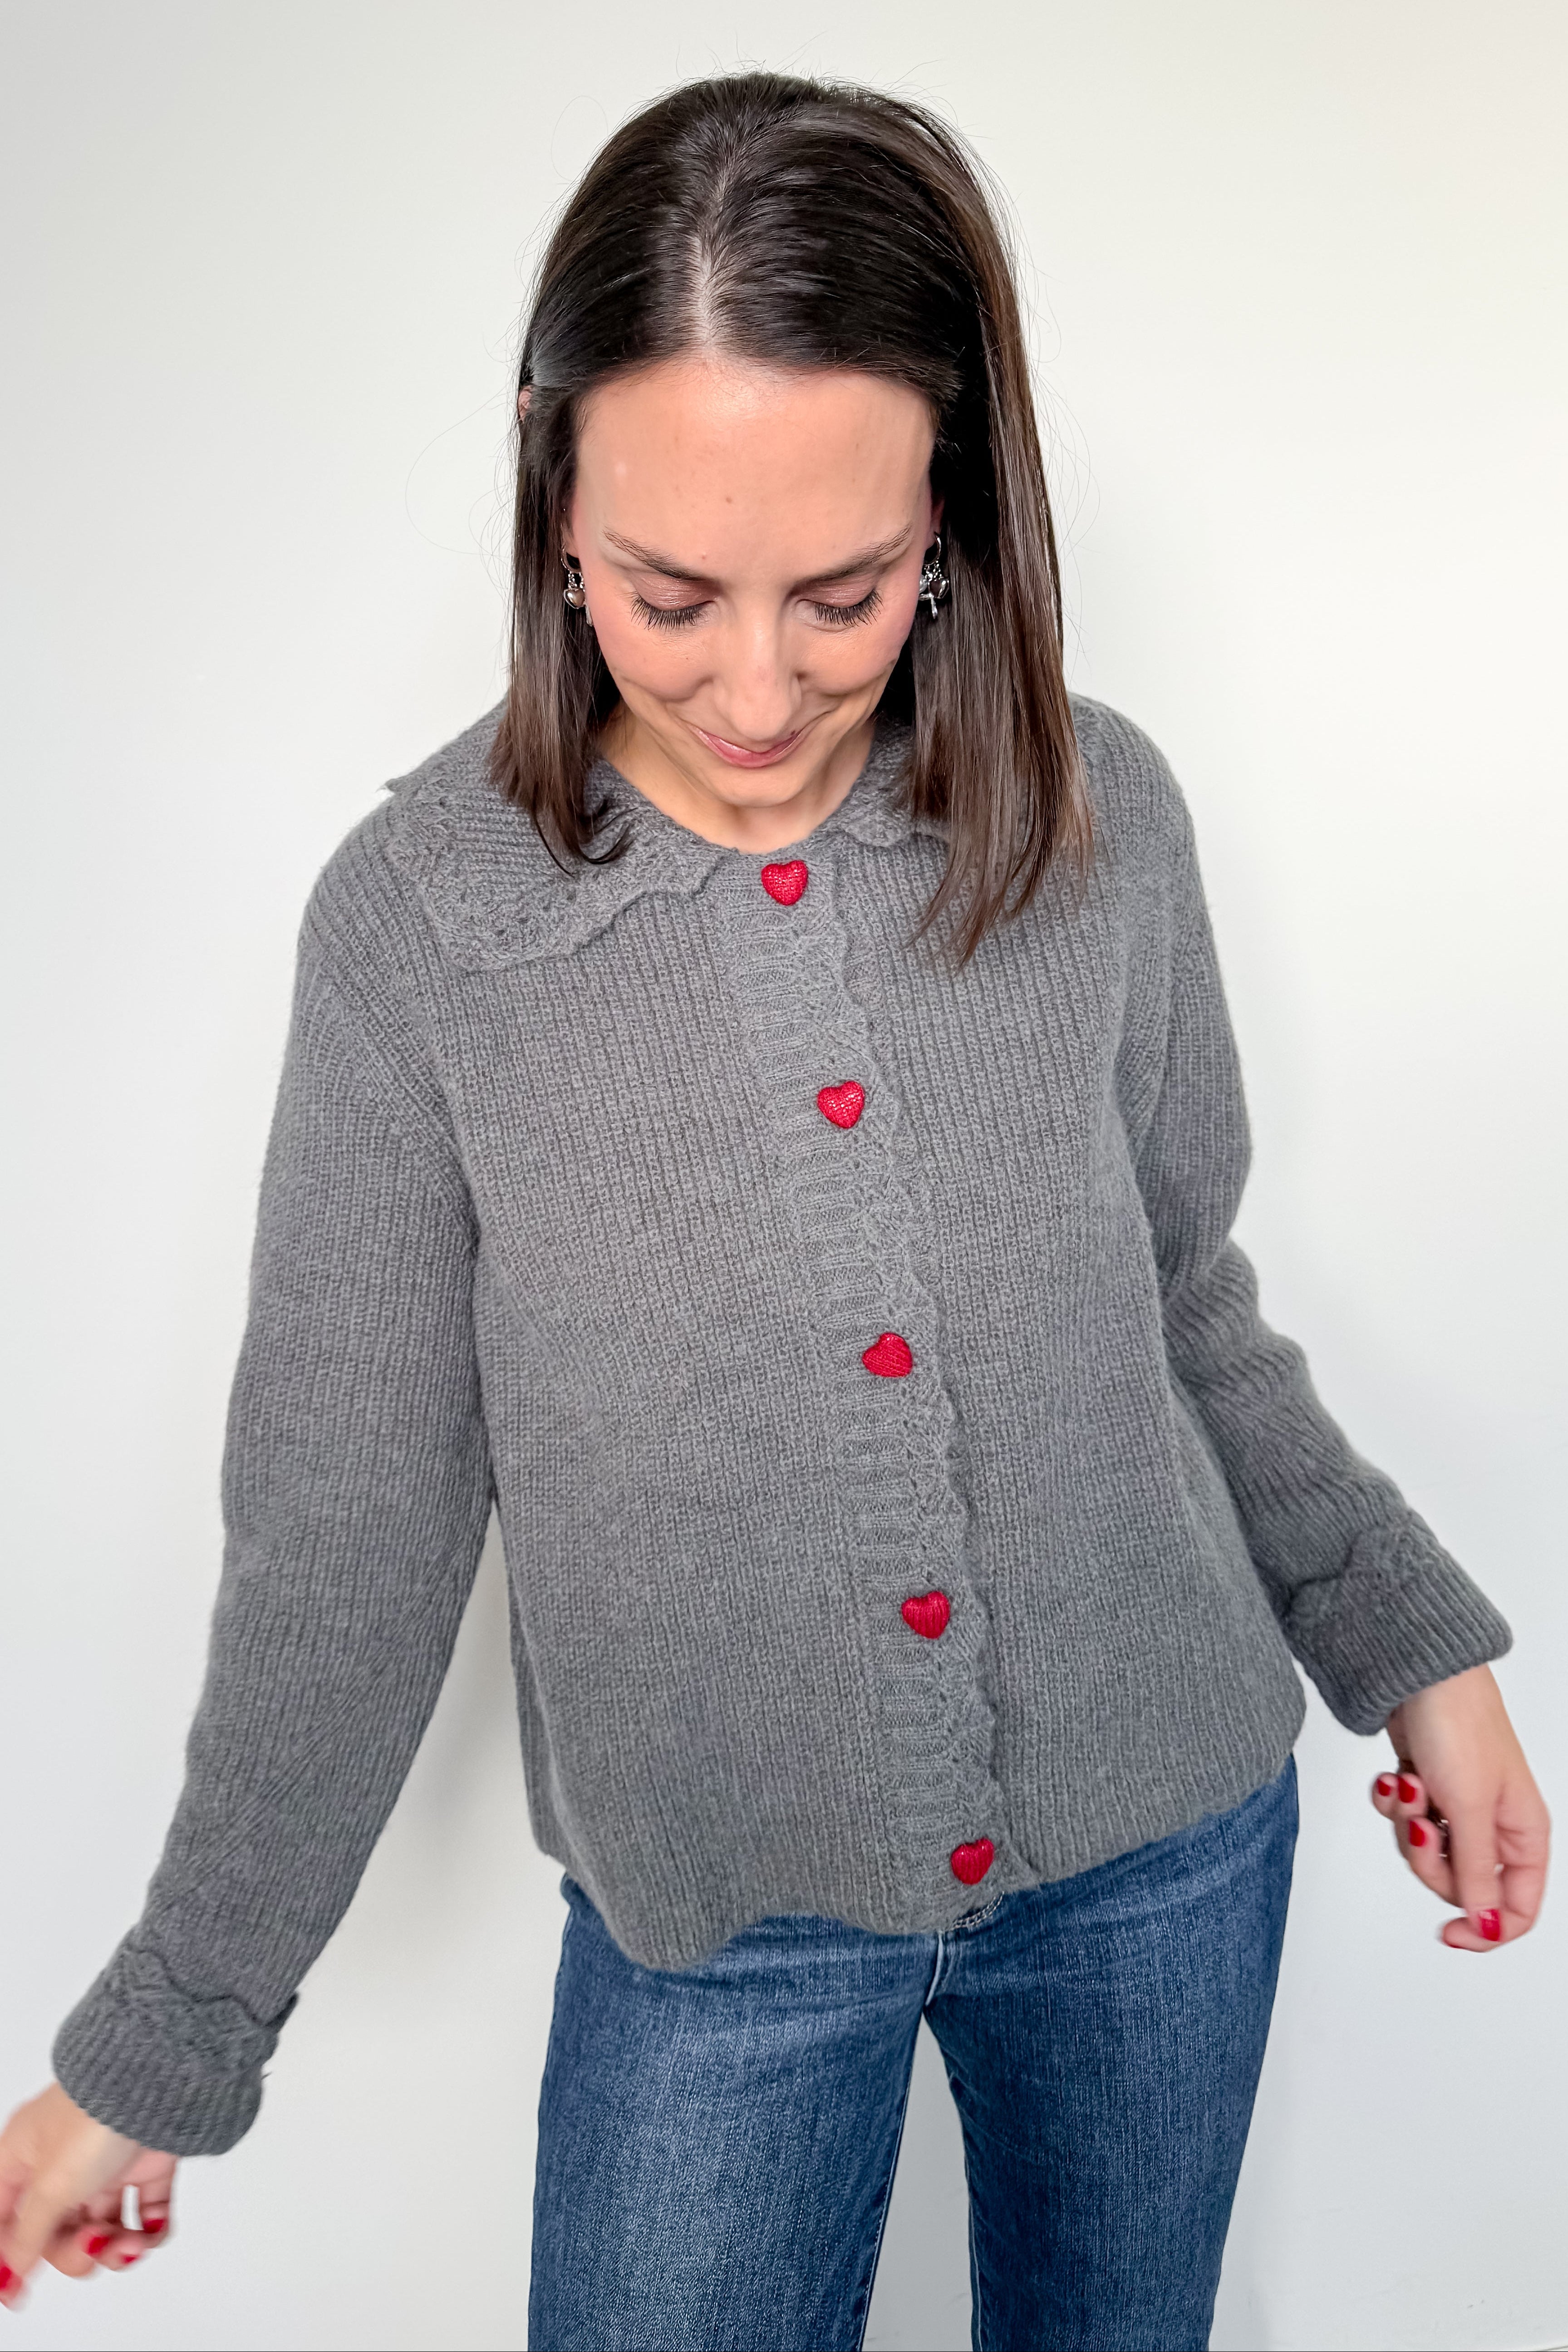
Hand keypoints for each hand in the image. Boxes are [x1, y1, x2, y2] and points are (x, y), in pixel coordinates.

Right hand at [0, 2082, 175, 2309]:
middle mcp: (62, 2161)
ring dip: (116, 2247)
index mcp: (24, 2157)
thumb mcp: (50, 2188)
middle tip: (93, 2245)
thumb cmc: (94, 2119)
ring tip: (130, 2243)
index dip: (9, 2256)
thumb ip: (28, 2236)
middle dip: (77, 2251)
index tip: (17, 2293)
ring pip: (103, 2227)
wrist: (158, 2082)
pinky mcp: (146, 2163)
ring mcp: (105, 2162)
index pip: (5, 2216)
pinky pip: (146, 2212)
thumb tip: (10, 2273)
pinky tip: (150, 2232)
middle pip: (58, 2231)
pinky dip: (150, 2230)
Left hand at [1372, 1663, 1549, 1950]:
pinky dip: (1394, 1801)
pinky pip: (1405, 1820)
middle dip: (1430, 1857)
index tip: (1450, 1931)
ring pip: (1427, 1853)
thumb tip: (1488, 1927)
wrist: (1418, 1672)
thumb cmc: (1459, 1725)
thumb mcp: (1470, 1809)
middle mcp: (1494, 1823)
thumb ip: (1477, 1872)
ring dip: (1409, 1822)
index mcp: (1523, 1833)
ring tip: (1411, 1785)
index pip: (1518, 1908)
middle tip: (1423, 1821)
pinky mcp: (1427, 1787)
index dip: (1486, 1928)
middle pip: (1460, 1884)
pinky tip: (1397, 1775)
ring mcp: (1457, 1805)